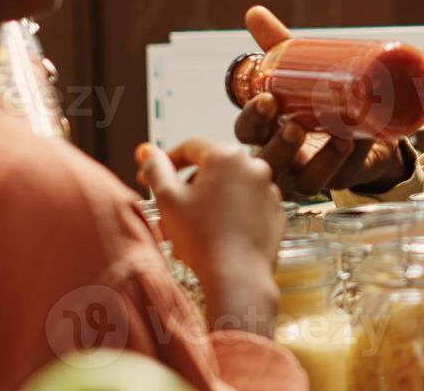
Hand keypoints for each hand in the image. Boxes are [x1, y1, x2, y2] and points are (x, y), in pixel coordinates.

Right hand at [136, 137, 282, 334]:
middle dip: (188, 187)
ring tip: (190, 230)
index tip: (150, 177)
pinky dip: (231, 215)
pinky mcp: (275, 212)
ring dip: (208, 202)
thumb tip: (147, 151)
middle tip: (170, 210)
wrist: (237, 277)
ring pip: (229, 189)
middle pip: (211, 168)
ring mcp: (269, 190)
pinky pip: (247, 207)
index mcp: (227, 156)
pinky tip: (216, 236)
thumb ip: (156, 169)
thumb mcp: (168, 199)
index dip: (166, 162)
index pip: (190, 147)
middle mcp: (254, 166)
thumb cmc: (201, 238)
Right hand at [233, 5, 410, 199]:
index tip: (267, 100)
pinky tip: (361, 137)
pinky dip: (352, 159)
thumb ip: (278, 47)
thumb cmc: (319, 100)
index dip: (253, 120)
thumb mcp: (299, 73)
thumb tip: (254, 12)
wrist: (365, 129)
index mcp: (267, 133)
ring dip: (322, 159)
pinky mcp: (342, 178)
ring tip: (339, 134)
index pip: (247, 133)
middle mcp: (284, 159)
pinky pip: (343, 176)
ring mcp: (312, 174)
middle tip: (295, 124)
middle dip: (280, 146)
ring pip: (307, 182)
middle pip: (270, 164)